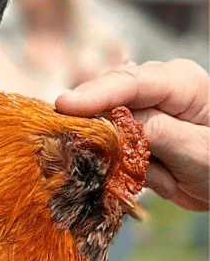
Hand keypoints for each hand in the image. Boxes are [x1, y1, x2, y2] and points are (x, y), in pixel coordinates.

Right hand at [55, 59, 209, 210]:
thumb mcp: (196, 150)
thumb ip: (154, 132)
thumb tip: (110, 123)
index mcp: (181, 82)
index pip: (131, 81)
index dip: (95, 93)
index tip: (64, 106)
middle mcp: (159, 90)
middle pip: (110, 103)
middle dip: (110, 138)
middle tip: (131, 167)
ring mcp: (147, 113)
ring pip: (109, 134)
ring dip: (131, 163)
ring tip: (170, 178)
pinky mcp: (139, 136)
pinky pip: (116, 153)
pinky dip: (134, 173)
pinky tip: (167, 179)